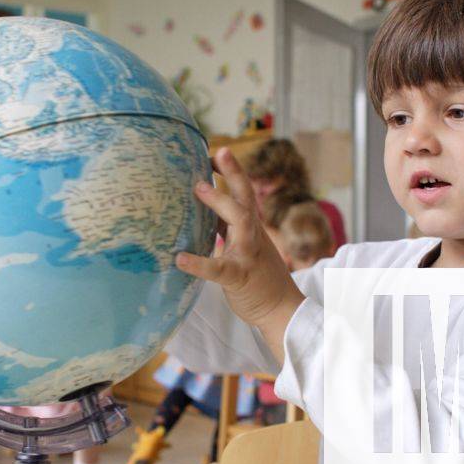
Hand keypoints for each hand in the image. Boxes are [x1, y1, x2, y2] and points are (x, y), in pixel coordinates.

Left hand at [175, 148, 304, 361]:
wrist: (283, 310)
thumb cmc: (259, 277)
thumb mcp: (244, 246)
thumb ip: (226, 228)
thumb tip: (201, 210)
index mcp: (252, 228)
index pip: (244, 193)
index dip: (233, 171)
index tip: (217, 152)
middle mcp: (252, 236)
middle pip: (246, 198)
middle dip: (234, 173)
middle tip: (217, 153)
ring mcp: (248, 255)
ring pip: (240, 222)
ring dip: (220, 203)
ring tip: (199, 189)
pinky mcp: (239, 278)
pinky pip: (219, 268)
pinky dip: (199, 263)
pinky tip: (180, 259)